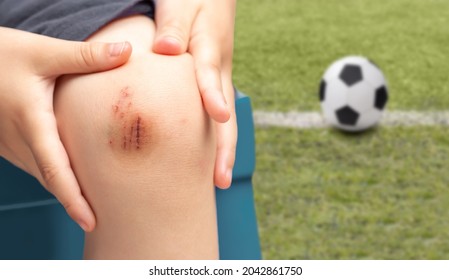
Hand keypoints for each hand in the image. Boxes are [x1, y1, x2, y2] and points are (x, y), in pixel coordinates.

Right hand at [0, 27, 131, 230]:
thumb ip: (86, 55)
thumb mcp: (44, 52)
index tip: (90, 221)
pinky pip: (37, 166)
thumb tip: (127, 51)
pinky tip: (77, 175)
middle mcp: (19, 141)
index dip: (72, 199)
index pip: (55, 170)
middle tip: (105, 218)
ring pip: (44, 176)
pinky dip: (57, 176)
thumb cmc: (3, 54)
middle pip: (52, 180)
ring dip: (67, 190)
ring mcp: (11, 145)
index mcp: (32, 123)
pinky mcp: (10, 143)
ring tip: (97, 203)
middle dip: (76, 202)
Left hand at [152, 0, 236, 187]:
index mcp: (209, 48)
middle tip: (220, 180)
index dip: (213, 96)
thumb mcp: (180, 4)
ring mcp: (220, 78)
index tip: (218, 116)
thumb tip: (167, 51)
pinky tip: (207, 155)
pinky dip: (216, 137)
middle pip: (226, 113)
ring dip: (223, 149)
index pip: (209, 76)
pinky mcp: (214, 82)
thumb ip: (174, 26)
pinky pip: (217, 113)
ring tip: (217, 180)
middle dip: (225, 147)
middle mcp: (219, 69)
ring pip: (225, 119)